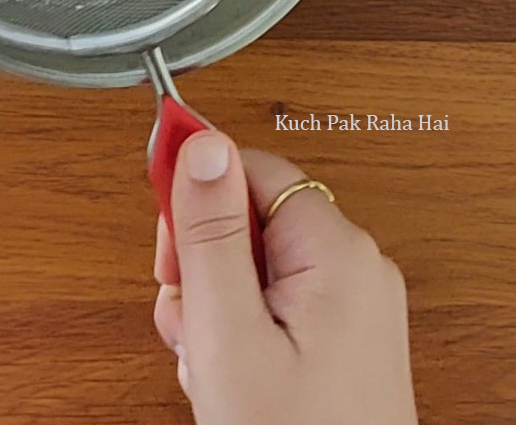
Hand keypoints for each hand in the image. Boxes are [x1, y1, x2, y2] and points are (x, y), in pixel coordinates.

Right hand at [153, 135, 417, 424]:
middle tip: (188, 312)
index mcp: (335, 249)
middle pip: (248, 215)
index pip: (248, 167)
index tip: (162, 222)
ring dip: (214, 301)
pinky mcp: (341, 333)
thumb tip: (202, 144)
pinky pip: (273, 299)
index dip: (197, 193)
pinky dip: (239, 325)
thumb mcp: (229, 334)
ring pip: (253, 262)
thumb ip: (212, 232)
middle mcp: (353, 264)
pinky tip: (231, 371)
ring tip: (210, 358)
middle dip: (202, 259)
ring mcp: (351, 302)